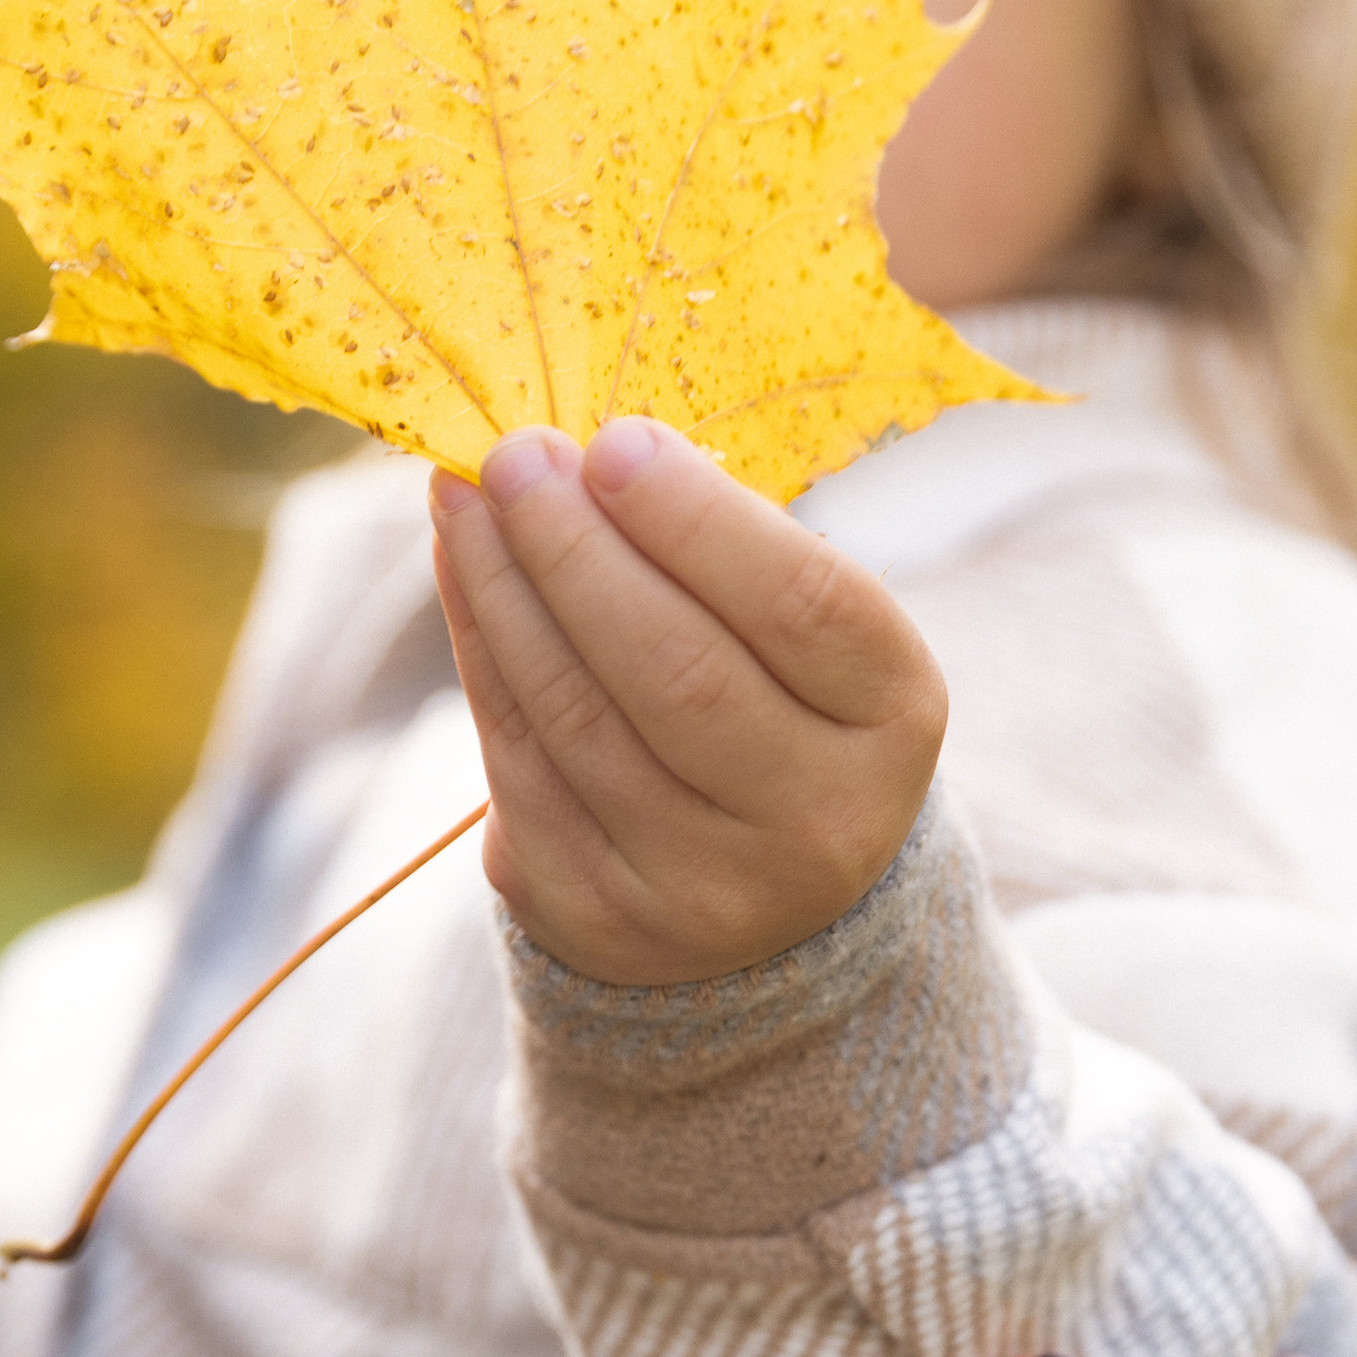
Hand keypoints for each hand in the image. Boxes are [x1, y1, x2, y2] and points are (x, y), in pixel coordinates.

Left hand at [427, 415, 945, 983]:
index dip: (697, 519)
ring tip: (466, 495)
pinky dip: (481, 653)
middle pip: (677, 668)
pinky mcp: (598, 915)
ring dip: (506, 589)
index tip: (613, 441)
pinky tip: (464, 573)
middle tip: (516, 455)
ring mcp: (704, 887)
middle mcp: (815, 821)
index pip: (800, 605)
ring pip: (579, 716)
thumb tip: (574, 453)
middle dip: (577, 548)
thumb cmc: (777, 708)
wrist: (759, 902)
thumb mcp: (803, 638)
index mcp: (892, 722)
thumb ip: (721, 553)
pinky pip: (519, 765)